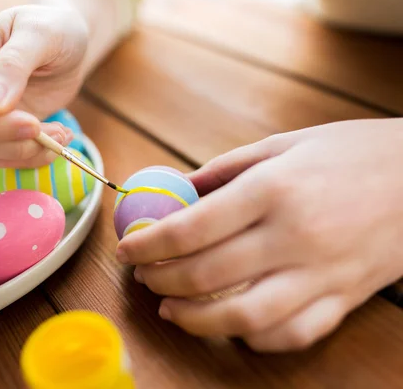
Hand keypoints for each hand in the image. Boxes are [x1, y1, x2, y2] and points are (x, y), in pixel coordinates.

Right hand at [0, 5, 88, 167]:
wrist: (68, 45)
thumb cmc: (53, 29)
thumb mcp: (40, 35)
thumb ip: (13, 65)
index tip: (31, 123)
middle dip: (7, 141)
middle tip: (53, 135)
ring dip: (21, 154)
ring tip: (61, 136)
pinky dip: (26, 159)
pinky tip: (54, 143)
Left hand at [116, 118, 402, 351]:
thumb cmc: (352, 152)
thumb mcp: (283, 144)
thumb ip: (224, 170)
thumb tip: (176, 190)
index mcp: (273, 190)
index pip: (191, 229)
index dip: (148, 245)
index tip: (127, 249)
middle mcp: (294, 236)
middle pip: (207, 276)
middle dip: (161, 281)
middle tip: (144, 276)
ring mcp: (322, 274)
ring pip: (244, 317)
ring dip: (194, 320)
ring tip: (170, 309)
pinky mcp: (344, 299)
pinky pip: (291, 333)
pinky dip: (252, 336)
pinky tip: (230, 324)